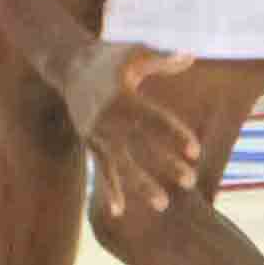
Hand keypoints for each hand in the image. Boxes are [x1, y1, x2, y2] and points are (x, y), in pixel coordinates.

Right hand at [56, 41, 200, 216]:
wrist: (67, 65)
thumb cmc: (108, 56)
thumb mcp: (133, 52)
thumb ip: (160, 59)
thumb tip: (189, 56)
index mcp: (122, 96)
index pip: (153, 119)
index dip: (174, 135)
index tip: (195, 152)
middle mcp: (108, 118)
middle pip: (140, 145)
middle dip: (164, 164)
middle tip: (189, 181)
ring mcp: (96, 132)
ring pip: (121, 163)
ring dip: (141, 185)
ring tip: (162, 205)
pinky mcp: (89, 141)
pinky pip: (101, 168)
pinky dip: (110, 189)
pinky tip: (119, 212)